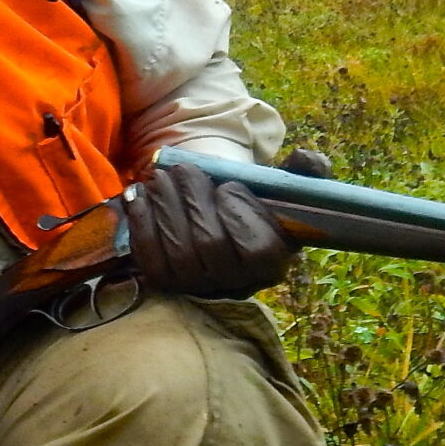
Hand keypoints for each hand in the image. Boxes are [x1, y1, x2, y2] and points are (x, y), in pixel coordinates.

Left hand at [125, 159, 295, 296]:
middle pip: (210, 247)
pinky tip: (140, 196)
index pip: (258, 251)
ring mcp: (199, 287)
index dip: (239, 216)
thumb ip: (304, 171)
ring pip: (178, 253)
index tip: (228, 186)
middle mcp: (236, 283)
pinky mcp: (167, 283)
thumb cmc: (252, 199)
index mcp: (272, 263)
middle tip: (184, 170)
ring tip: (162, 178)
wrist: (214, 213)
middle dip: (194, 202)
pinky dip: (142, 224)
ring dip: (166, 208)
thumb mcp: (282, 184)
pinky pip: (150, 259)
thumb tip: (304, 159)